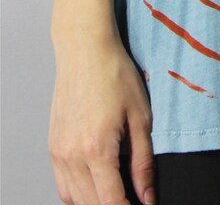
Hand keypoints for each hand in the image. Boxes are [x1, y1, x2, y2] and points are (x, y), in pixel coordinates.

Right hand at [48, 28, 156, 204]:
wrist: (85, 50)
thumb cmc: (115, 75)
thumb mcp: (141, 117)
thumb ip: (143, 162)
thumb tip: (147, 197)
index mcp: (97, 150)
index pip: (110, 203)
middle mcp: (72, 156)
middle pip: (91, 204)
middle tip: (132, 199)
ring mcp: (59, 152)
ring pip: (74, 199)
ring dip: (94, 202)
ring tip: (116, 193)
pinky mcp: (53, 146)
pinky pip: (63, 184)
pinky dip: (78, 193)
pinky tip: (95, 184)